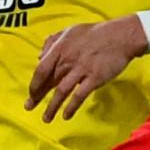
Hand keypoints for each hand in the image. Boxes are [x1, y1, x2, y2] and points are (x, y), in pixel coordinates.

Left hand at [26, 16, 147, 122]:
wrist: (121, 36)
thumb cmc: (96, 33)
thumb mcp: (70, 31)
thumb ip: (53, 42)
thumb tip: (40, 56)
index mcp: (60, 48)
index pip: (41, 69)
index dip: (34, 83)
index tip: (31, 93)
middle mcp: (68, 60)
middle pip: (48, 82)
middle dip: (37, 97)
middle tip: (29, 108)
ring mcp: (81, 70)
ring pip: (61, 92)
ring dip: (52, 107)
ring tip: (46, 118)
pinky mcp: (94, 78)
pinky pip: (79, 96)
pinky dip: (71, 107)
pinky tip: (66, 116)